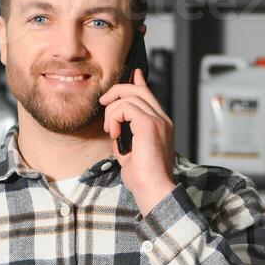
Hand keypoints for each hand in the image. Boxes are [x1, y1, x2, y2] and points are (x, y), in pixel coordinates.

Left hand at [99, 68, 176, 213]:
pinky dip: (114, 118)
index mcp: (160, 124)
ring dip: (112, 112)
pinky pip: (125, 107)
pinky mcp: (149, 124)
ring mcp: (157, 120)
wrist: (153, 189)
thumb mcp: (129, 152)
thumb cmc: (143, 178)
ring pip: (129, 97)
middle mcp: (162, 119)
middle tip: (103, 104)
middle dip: (116, 91)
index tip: (132, 74)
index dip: (137, 82)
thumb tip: (113, 127)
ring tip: (111, 131)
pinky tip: (114, 134)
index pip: (148, 95)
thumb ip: (124, 136)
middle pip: (138, 89)